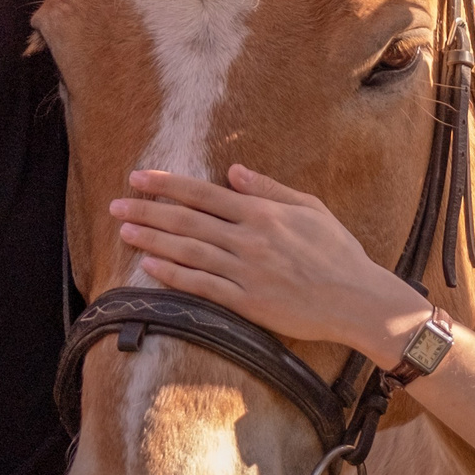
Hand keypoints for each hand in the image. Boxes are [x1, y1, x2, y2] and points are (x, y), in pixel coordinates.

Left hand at [112, 167, 427, 365]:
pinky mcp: (248, 303)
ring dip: (153, 241)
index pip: (204, 194)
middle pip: (188, 221)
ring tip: (125, 231)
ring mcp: (247, 272)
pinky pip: (202, 287)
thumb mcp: (310, 209)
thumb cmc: (338, 253)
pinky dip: (173, 277)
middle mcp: (250, 239)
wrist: (358, 299)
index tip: (139, 177)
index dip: (167, 184)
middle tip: (116, 204)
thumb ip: (269, 189)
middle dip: (148, 210)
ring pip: (189, 252)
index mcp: (264, 213)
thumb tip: (233, 171)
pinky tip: (149, 268)